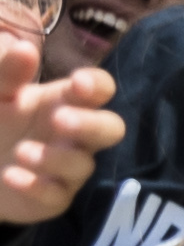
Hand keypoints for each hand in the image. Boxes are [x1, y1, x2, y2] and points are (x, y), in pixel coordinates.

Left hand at [0, 58, 117, 221]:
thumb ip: (6, 71)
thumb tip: (25, 48)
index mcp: (65, 101)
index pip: (100, 89)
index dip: (97, 86)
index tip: (78, 84)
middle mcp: (74, 134)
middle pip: (110, 129)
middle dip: (91, 125)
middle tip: (59, 120)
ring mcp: (67, 168)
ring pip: (82, 164)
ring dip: (55, 158)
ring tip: (21, 152)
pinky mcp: (52, 197)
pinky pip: (57, 195)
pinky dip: (36, 186)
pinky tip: (11, 176)